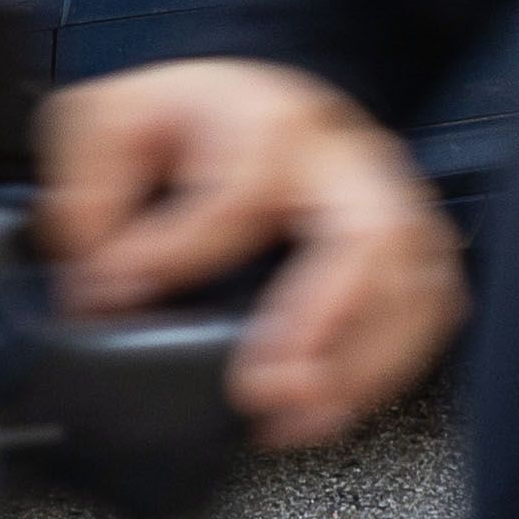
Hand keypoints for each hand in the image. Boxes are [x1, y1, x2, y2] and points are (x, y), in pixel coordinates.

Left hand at [36, 60, 462, 449]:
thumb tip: (96, 284)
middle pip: (370, 232)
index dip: (176, 252)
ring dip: (361, 364)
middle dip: (323, 321)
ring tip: (296, 416)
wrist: (258, 102)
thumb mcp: (111, 127)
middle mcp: (343, 157)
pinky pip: (431, 310)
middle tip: (265, 386)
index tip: (118, 294)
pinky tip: (332, 406)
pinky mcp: (414, 244)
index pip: (238, 191)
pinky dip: (388, 369)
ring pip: (414, 283)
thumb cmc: (189, 121)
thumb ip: (87, 197)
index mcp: (264, 120)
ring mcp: (392, 199)